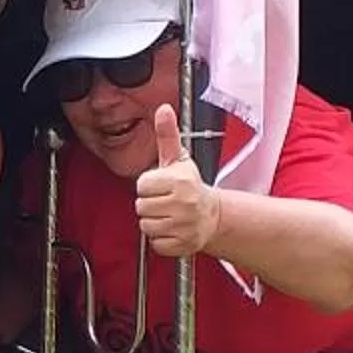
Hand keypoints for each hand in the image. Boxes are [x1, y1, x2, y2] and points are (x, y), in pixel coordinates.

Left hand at [134, 106, 219, 256]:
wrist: (212, 215)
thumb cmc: (190, 185)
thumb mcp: (178, 158)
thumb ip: (167, 134)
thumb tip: (163, 109)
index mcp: (180, 181)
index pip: (142, 186)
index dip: (147, 186)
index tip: (160, 186)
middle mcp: (183, 203)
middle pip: (141, 207)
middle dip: (149, 204)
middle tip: (164, 201)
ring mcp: (184, 225)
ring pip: (146, 226)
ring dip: (153, 222)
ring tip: (167, 214)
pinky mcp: (183, 243)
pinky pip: (156, 244)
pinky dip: (161, 239)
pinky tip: (172, 228)